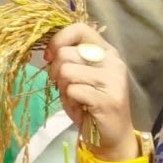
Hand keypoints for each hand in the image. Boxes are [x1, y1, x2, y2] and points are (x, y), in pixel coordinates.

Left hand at [44, 22, 136, 160]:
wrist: (110, 133)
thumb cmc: (89, 102)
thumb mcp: (78, 75)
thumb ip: (68, 59)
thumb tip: (48, 51)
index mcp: (105, 51)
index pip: (80, 29)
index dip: (58, 40)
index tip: (49, 56)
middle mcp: (112, 61)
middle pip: (66, 53)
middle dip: (55, 71)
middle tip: (64, 85)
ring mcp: (113, 80)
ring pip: (67, 71)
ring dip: (63, 87)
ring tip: (76, 97)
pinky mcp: (108, 99)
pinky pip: (73, 91)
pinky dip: (70, 101)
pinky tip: (82, 107)